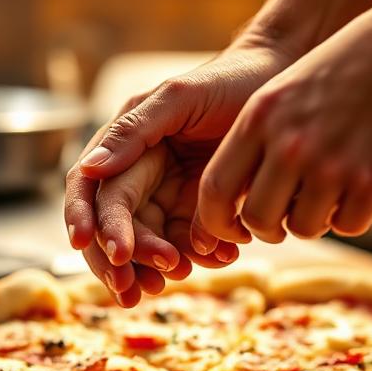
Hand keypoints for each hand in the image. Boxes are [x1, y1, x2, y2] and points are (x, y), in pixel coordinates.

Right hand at [64, 41, 289, 302]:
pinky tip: (224, 256)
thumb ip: (134, 131)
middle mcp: (142, 176)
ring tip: (183, 275)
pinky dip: (202, 256)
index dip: (96, 226)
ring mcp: (172, 197)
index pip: (97, 195)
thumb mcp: (179, 98)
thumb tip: (89, 168)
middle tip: (139, 290)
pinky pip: (192, 245)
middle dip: (122, 262)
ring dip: (159, 268)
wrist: (282, 81)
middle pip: (116, 229)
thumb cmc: (229, 79)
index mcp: (125, 149)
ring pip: (152, 244)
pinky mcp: (202, 212)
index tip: (115, 255)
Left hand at [195, 0, 371, 243]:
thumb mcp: (292, 87)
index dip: (218, 219)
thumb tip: (247, 192)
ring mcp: (331, 163)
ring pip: (303, 229)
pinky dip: (353, 216)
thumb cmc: (360, 60)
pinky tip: (364, 189)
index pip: (214, 188)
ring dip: (315, 220)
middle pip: (257, 220)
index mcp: (260, 116)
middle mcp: (290, 143)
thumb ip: (265, 134)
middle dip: (270, 228)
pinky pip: (348, 226)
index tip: (235, 226)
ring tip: (332, 194)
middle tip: (288, 219)